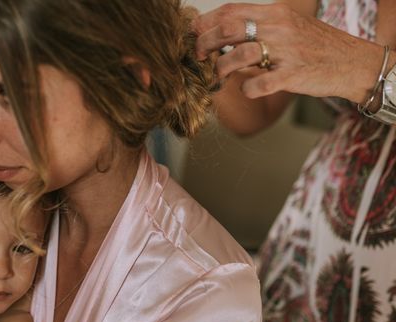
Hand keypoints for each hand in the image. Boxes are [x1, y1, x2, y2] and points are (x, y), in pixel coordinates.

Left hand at [194, 2, 383, 101]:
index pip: (231, 11)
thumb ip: (257, 26)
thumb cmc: (314, 46)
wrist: (351, 62)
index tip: (193, 34)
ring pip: (239, 55)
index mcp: (274, 13)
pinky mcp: (292, 75)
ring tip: (218, 76)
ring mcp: (285, 52)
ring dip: (221, 68)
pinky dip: (246, 88)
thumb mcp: (287, 25)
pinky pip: (258, 84)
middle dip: (206, 44)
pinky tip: (247, 88)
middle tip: (200, 57)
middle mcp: (278, 28)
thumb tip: (222, 33)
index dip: (206, 22)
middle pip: (229, 29)